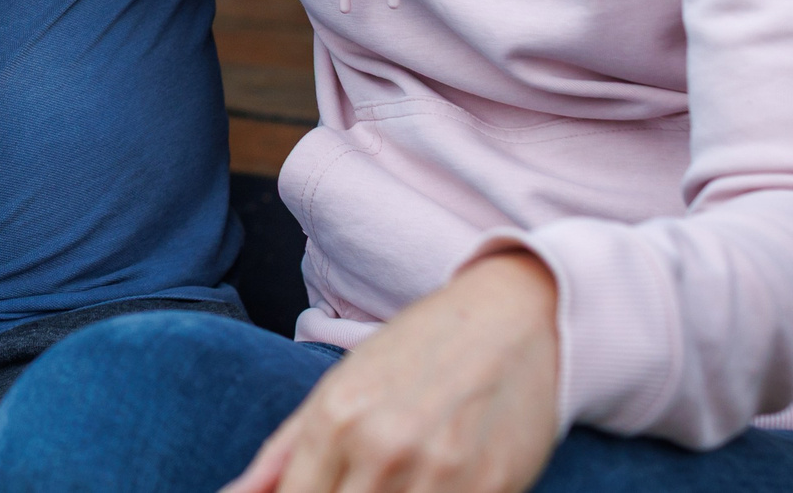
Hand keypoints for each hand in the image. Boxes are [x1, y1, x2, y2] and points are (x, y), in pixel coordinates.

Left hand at [226, 252, 559, 492]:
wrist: (511, 317)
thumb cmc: (414, 352)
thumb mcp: (338, 387)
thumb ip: (281, 454)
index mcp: (334, 419)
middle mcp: (382, 447)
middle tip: (352, 488)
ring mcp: (440, 472)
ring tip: (390, 484)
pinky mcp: (493, 489)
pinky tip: (427, 488)